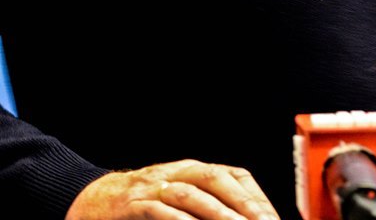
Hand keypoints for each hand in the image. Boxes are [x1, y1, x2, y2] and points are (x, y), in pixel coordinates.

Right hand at [65, 159, 280, 219]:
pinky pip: (159, 211)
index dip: (254, 195)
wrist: (95, 200)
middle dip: (242, 202)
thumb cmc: (146, 203)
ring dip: (216, 213)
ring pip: (191, 194)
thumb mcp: (179, 196)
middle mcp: (177, 171)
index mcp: (194, 169)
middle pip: (215, 179)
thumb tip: (246, 216)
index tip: (272, 218)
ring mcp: (155, 186)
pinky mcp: (134, 205)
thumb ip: (208, 204)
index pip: (233, 174)